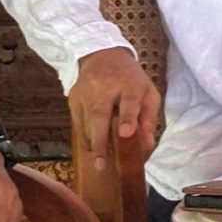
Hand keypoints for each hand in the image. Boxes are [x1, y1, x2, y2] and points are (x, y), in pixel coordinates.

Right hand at [69, 47, 160, 174]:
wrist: (103, 57)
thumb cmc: (131, 80)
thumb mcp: (148, 93)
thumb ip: (148, 119)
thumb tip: (147, 145)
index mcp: (129, 84)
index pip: (128, 101)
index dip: (127, 117)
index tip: (125, 133)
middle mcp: (104, 87)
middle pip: (100, 114)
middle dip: (101, 141)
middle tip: (102, 164)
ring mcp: (85, 92)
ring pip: (86, 122)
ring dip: (93, 143)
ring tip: (100, 163)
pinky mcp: (73, 98)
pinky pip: (78, 123)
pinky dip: (85, 137)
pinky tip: (92, 149)